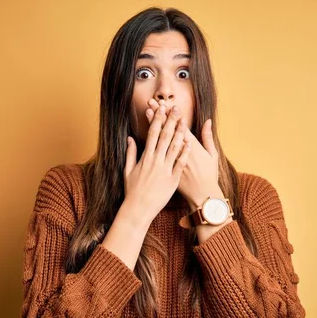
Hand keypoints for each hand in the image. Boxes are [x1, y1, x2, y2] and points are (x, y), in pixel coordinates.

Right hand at [124, 101, 191, 222]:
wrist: (138, 209)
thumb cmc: (132, 190)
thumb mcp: (127, 170)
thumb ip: (130, 153)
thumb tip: (129, 138)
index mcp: (145, 157)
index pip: (152, 134)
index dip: (157, 120)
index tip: (160, 108)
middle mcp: (155, 161)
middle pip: (165, 137)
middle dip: (170, 121)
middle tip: (176, 108)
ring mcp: (164, 170)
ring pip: (174, 147)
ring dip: (180, 133)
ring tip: (184, 121)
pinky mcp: (172, 180)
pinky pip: (180, 163)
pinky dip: (184, 152)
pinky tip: (190, 143)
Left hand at [146, 99, 220, 209]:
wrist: (202, 196)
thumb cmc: (209, 175)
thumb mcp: (212, 155)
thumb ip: (208, 138)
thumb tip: (207, 121)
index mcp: (192, 147)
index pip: (179, 126)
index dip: (171, 114)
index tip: (165, 103)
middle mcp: (178, 152)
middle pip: (167, 129)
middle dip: (159, 115)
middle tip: (151, 102)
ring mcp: (170, 161)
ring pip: (159, 139)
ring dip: (153, 125)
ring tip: (146, 112)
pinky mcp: (166, 168)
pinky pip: (157, 154)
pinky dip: (151, 144)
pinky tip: (145, 135)